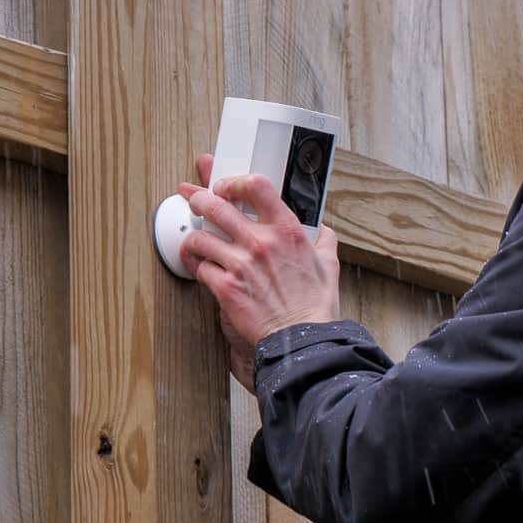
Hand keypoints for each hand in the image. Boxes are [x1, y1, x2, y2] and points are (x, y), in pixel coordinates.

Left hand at [178, 154, 340, 390]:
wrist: (301, 341)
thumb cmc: (314, 307)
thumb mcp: (328, 265)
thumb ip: (323, 242)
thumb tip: (323, 232)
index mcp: (288, 230)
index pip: (256, 185)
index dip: (233, 181)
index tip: (226, 186)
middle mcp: (262, 243)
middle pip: (216, 205)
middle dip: (199, 199)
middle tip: (195, 200)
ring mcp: (241, 265)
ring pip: (200, 237)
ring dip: (194, 238)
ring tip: (195, 240)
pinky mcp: (225, 288)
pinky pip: (199, 267)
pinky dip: (196, 266)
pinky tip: (198, 266)